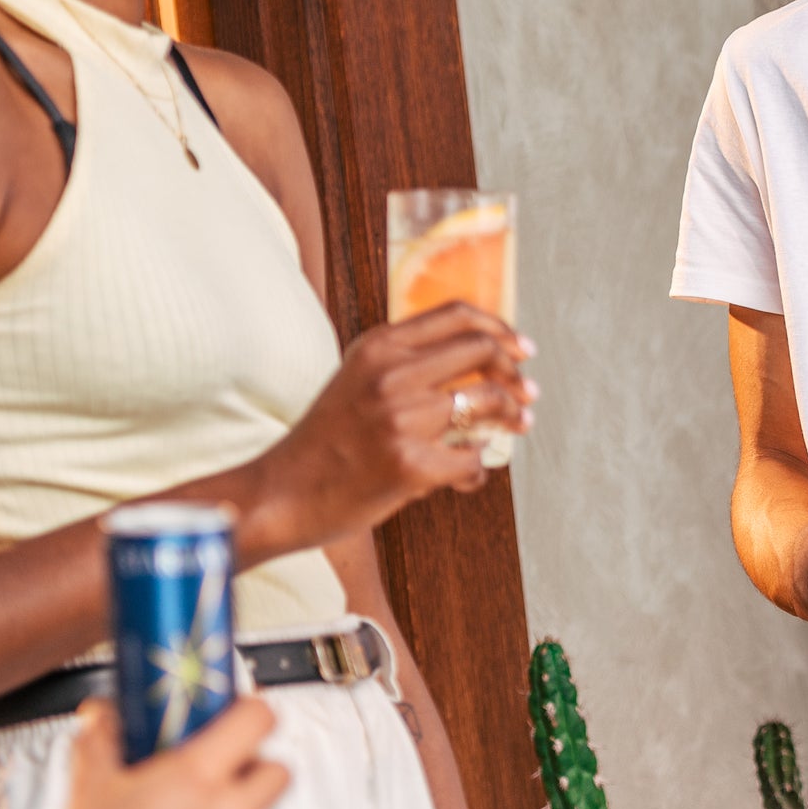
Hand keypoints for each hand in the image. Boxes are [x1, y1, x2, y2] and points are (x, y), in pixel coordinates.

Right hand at [242, 303, 534, 558]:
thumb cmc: (324, 443)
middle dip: (514, 373)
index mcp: (378, 346)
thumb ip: (403, 365)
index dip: (499, 328)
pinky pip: (472, 459)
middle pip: (481, 350)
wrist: (280, 493)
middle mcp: (391, 373)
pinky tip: (466, 477)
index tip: (521, 348)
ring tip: (517, 427)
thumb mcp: (356, 381)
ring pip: (485, 401)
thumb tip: (476, 361)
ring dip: (511, 416)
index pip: (456, 315)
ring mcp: (401, 418)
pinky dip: (476, 470)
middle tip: (527, 394)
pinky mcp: (410, 464)